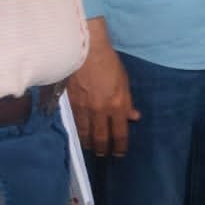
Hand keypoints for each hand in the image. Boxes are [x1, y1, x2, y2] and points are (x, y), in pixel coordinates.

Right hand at [67, 17, 137, 156]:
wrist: (86, 50)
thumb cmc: (108, 63)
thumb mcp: (124, 82)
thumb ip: (128, 102)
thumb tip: (133, 117)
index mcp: (117, 105)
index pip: (119, 133)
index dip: (119, 146)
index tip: (119, 153)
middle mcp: (100, 110)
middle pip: (101, 138)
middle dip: (103, 149)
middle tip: (103, 155)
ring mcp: (84, 108)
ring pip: (85, 133)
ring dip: (89, 143)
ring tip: (90, 148)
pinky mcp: (70, 103)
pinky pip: (74, 123)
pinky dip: (78, 132)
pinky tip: (79, 135)